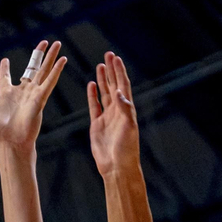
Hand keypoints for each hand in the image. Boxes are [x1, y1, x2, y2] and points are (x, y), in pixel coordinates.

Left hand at [0, 41, 66, 149]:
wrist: (9, 143)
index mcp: (6, 94)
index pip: (6, 78)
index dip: (5, 69)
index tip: (4, 61)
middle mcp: (21, 92)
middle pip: (32, 68)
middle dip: (39, 55)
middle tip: (44, 42)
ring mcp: (32, 94)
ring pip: (43, 71)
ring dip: (50, 57)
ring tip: (57, 43)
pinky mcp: (40, 98)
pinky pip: (49, 81)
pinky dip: (56, 70)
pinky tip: (63, 59)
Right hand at [88, 52, 139, 176]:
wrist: (116, 166)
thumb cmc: (126, 149)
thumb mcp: (129, 127)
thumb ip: (124, 108)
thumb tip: (118, 91)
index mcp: (126, 109)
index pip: (122, 85)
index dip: (119, 71)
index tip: (115, 58)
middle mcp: (117, 110)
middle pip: (114, 85)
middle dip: (111, 70)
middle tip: (108, 54)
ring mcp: (107, 117)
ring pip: (104, 93)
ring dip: (103, 80)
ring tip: (100, 66)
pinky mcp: (97, 125)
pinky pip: (95, 106)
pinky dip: (93, 95)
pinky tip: (92, 85)